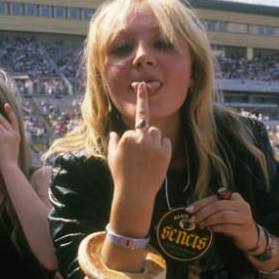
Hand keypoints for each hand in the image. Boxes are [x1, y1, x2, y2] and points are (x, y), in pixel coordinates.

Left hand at [0, 103, 20, 170]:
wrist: (10, 166)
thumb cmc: (9, 162)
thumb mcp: (11, 150)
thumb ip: (8, 143)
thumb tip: (4, 143)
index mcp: (18, 136)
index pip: (14, 121)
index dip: (10, 113)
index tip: (6, 105)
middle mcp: (14, 133)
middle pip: (5, 119)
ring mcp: (9, 134)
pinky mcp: (2, 137)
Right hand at [108, 83, 170, 201]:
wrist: (134, 194)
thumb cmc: (120, 175)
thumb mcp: (112, 158)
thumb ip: (114, 143)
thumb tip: (115, 134)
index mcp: (128, 137)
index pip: (134, 124)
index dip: (139, 105)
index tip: (143, 84)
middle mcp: (142, 138)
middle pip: (148, 128)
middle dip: (145, 137)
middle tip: (141, 155)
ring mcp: (154, 146)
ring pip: (157, 134)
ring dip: (154, 142)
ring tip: (148, 159)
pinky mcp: (165, 153)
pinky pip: (166, 143)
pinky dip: (162, 150)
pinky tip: (156, 162)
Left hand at [186, 190, 258, 250]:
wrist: (251, 237)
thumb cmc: (234, 223)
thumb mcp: (225, 212)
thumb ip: (213, 208)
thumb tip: (192, 209)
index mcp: (235, 197)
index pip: (215, 198)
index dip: (200, 203)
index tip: (189, 209)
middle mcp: (242, 205)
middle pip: (218, 205)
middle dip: (203, 212)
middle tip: (193, 219)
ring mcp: (244, 217)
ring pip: (223, 216)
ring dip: (209, 220)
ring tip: (201, 225)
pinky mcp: (244, 229)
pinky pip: (227, 227)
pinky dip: (216, 228)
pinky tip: (210, 229)